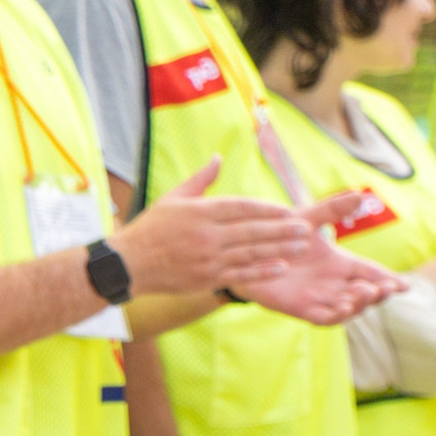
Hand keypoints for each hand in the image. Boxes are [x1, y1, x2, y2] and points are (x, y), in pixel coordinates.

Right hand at [107, 157, 312, 296]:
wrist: (129, 264)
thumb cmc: (151, 228)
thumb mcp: (173, 198)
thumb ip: (200, 180)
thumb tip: (218, 158)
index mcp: (200, 212)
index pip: (241, 208)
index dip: (267, 209)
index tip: (287, 209)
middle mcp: (207, 235)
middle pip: (252, 231)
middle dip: (282, 229)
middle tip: (306, 227)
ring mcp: (208, 259)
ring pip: (251, 253)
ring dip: (279, 249)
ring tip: (302, 246)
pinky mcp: (207, 278)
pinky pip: (240, 274)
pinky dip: (262, 272)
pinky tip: (281, 267)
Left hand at [231, 223, 405, 325]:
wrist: (246, 251)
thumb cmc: (278, 235)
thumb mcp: (307, 219)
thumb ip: (332, 210)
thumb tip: (360, 195)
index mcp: (340, 264)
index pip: (371, 273)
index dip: (389, 280)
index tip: (405, 285)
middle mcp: (333, 283)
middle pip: (365, 293)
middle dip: (378, 292)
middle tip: (386, 287)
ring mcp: (319, 297)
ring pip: (349, 307)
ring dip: (360, 303)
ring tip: (365, 292)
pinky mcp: (301, 308)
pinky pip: (323, 317)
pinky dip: (336, 315)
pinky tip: (343, 307)